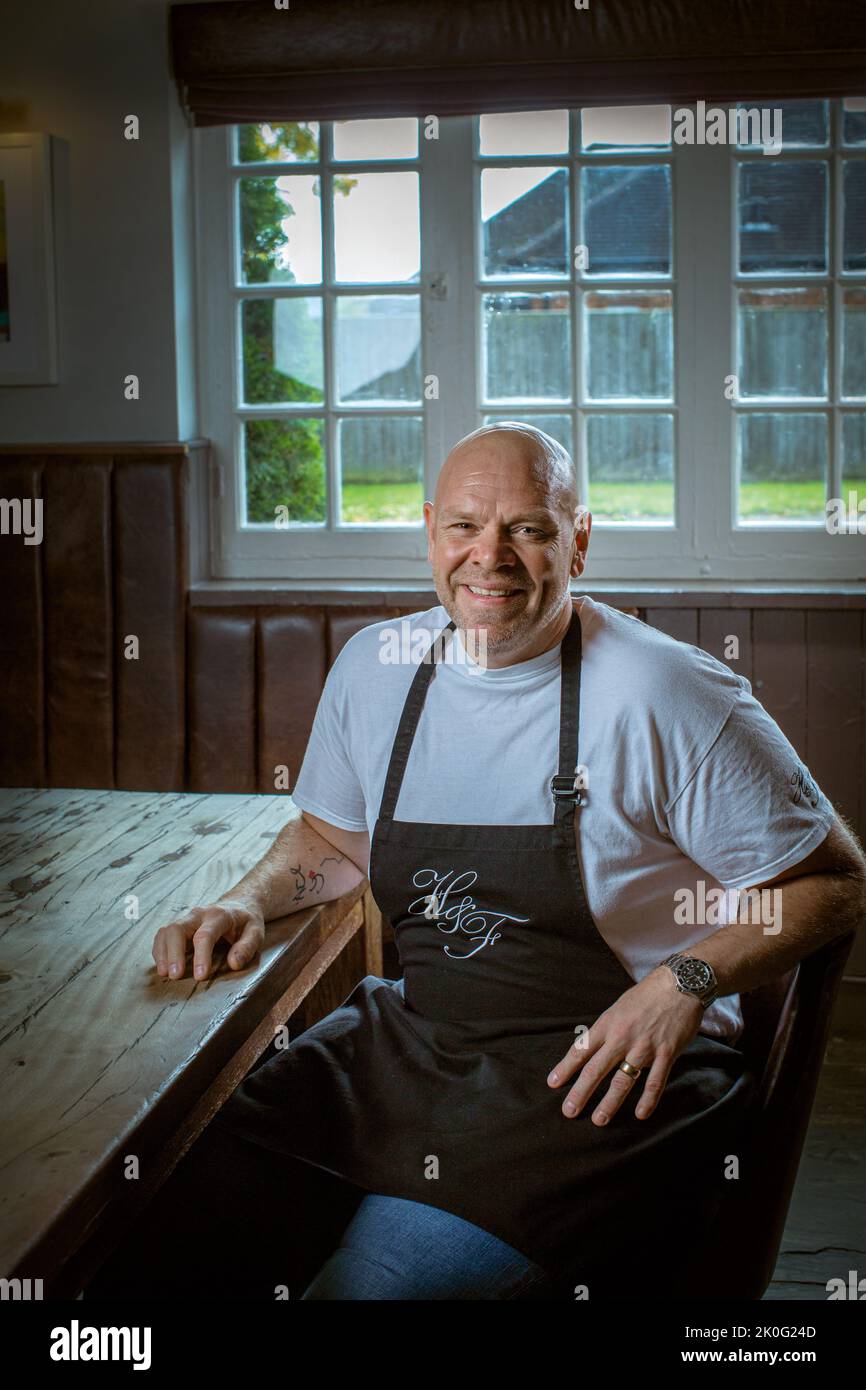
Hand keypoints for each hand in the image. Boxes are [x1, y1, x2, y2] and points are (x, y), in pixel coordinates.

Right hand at [152, 899, 265, 980]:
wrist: (239, 904)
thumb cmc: (246, 922)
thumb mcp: (256, 932)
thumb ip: (247, 947)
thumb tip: (234, 964)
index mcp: (219, 915)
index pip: (205, 935)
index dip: (201, 956)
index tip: (200, 976)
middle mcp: (199, 914)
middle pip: (177, 929)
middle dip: (174, 953)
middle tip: (175, 976)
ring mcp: (187, 918)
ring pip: (166, 931)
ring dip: (163, 953)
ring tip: (165, 974)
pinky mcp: (179, 925)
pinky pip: (163, 935)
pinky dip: (160, 951)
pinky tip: (163, 966)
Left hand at [546, 967, 703, 1124]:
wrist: (677, 985)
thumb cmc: (645, 996)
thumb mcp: (618, 1009)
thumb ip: (606, 1031)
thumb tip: (591, 1050)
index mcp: (607, 1025)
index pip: (581, 1050)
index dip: (565, 1068)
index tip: (553, 1084)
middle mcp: (622, 1037)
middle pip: (596, 1069)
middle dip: (581, 1092)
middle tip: (569, 1111)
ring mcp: (644, 1046)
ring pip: (623, 1079)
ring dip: (610, 1102)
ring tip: (599, 1120)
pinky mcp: (666, 1053)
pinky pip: (655, 1081)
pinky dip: (648, 1099)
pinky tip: (640, 1114)